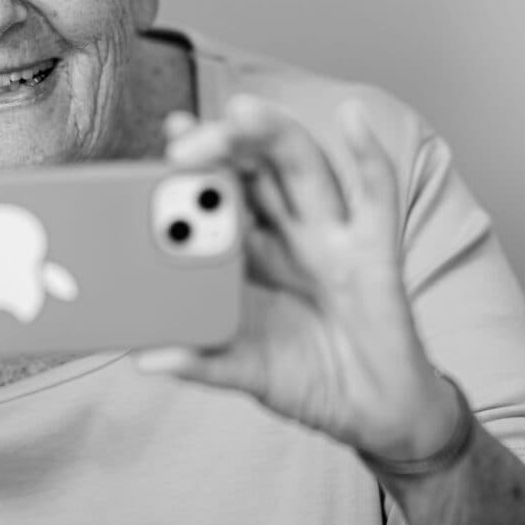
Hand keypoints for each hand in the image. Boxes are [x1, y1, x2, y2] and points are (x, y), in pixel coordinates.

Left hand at [137, 95, 463, 466]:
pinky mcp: (377, 255)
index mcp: (255, 256)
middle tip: (186, 142)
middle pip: (258, 168)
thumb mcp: (247, 374)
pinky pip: (376, 199)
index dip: (197, 164)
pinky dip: (369, 156)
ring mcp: (334, 238)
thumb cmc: (311, 382)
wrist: (375, 415)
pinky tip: (353, 119)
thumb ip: (203, 364)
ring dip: (274, 134)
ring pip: (304, 168)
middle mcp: (293, 234)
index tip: (167, 139)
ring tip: (240, 110)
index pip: (222, 195)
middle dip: (224, 144)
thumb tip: (146, 359)